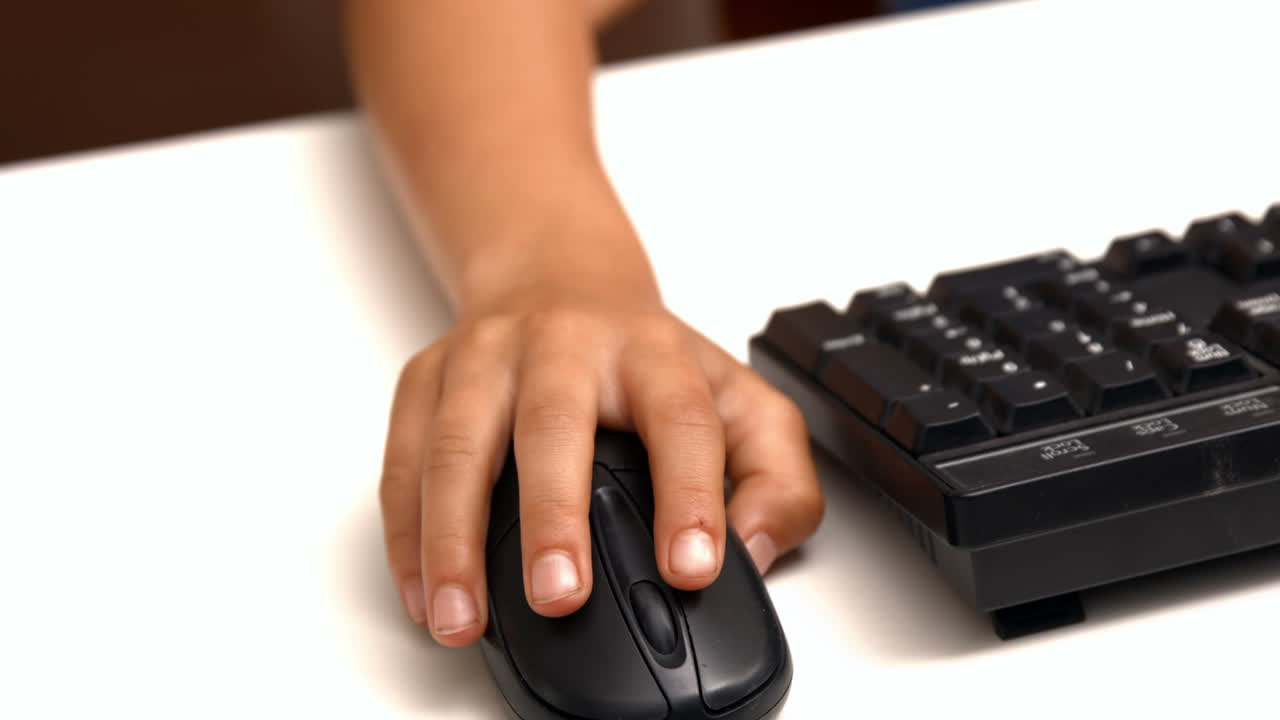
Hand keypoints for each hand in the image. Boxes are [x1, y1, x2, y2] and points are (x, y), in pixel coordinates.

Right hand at [378, 284, 823, 646]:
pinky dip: (406, 531)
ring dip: (454, 537)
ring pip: (458, 443)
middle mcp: (564, 345)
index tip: (691, 567)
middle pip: (553, 422)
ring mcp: (486, 356)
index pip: (680, 419)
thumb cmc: (644, 361)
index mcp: (651, 354)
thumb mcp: (737, 401)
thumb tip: (753, 546)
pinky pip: (403, 457)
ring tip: (460, 617)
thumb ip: (775, 477)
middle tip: (559, 596)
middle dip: (554, 514)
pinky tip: (421, 589)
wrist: (558, 279)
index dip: (691, 494)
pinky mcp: (427, 377)